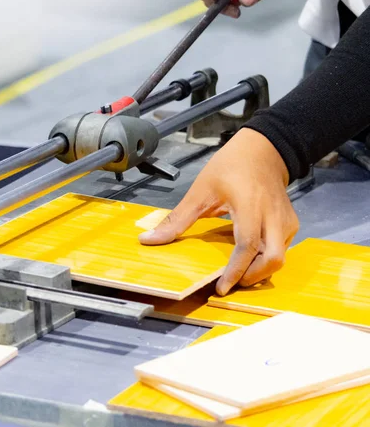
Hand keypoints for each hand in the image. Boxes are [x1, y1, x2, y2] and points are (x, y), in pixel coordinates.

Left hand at [138, 128, 298, 295]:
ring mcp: (286, 221)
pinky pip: (281, 250)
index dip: (235, 271)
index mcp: (250, 206)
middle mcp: (273, 216)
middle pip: (273, 260)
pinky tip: (247, 259)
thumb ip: (177, 219)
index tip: (221, 287)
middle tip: (230, 283)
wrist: (262, 151)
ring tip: (237, 273)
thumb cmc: (230, 167)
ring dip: (259, 271)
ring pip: (279, 258)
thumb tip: (148, 240)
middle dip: (252, 276)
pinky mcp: (291, 224)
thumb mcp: (200, 191)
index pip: (247, 246)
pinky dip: (265, 260)